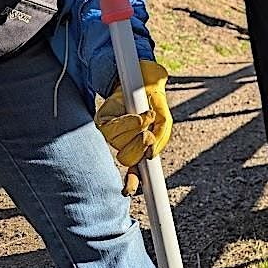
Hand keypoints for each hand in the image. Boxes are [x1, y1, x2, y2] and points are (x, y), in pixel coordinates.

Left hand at [95, 60, 171, 175]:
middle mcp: (123, 143)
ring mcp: (112, 132)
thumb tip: (151, 155)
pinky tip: (138, 116)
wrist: (143, 76)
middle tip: (149, 134)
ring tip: (146, 117)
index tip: (128, 191)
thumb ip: (161, 138)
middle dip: (140, 147)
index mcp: (138, 147)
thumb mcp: (164, 120)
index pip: (133, 172)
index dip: (130, 183)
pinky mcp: (103, 119)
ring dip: (136, 131)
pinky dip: (128, 123)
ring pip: (119, 145)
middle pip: (126, 159)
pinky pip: (111, 130)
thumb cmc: (153, 101)